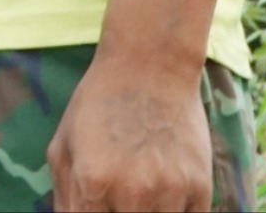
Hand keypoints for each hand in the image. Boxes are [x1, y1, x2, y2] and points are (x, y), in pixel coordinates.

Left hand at [48, 55, 212, 211]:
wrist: (152, 68)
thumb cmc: (98, 105)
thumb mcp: (63, 145)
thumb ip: (64, 195)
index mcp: (92, 181)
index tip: (94, 207)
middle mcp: (133, 192)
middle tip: (116, 198)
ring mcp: (171, 192)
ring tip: (137, 194)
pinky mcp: (201, 189)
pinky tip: (162, 196)